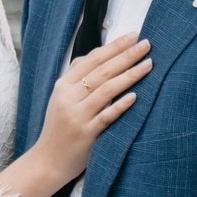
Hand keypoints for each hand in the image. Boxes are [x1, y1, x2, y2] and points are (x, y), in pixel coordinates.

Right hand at [28, 34, 152, 186]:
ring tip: (149, 64)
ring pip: (106, 90)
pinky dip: (121, 105)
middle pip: (102, 71)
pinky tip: (136, 96)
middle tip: (147, 44)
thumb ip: (77, 77)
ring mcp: (77, 116)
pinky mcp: (86, 134)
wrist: (47, 161)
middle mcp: (69, 97)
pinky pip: (106, 116)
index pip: (92, 59)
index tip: (133, 35)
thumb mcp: (61, 98)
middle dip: (126, 55)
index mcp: (63, 85)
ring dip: (130, 75)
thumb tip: (98, 54)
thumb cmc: (59, 128)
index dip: (114, 46)